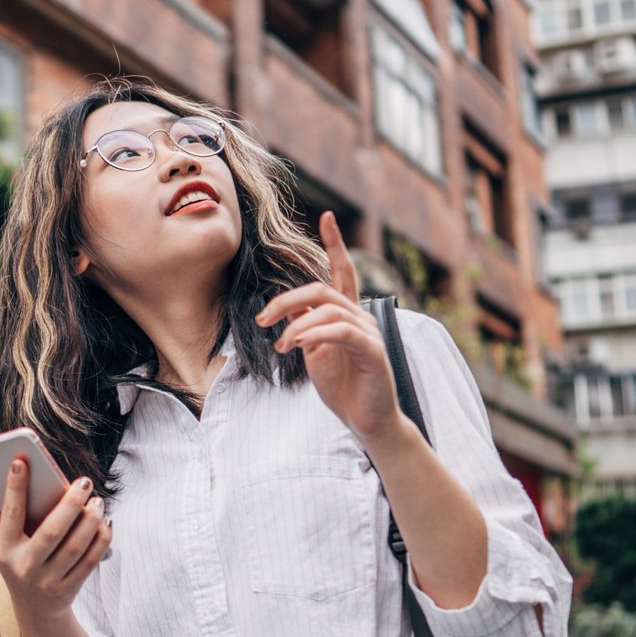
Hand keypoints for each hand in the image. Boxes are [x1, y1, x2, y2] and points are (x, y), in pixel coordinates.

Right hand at [0, 457, 112, 620]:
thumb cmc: (17, 565)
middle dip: (69, 504)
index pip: (10, 515)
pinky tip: (104, 521)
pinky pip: (90, 561)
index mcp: (4, 551)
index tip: (21, 461)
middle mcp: (25, 567)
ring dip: (91, 521)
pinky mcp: (69, 589)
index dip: (14, 488)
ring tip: (98, 501)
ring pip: (75, 547)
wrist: (35, 611)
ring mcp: (48, 581)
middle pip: (51, 532)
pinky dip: (100, 540)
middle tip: (84, 482)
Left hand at [254, 211, 407, 449]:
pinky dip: (318, 334)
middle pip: (322, 290)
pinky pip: (343, 332)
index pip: (342, 271)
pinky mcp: (373, 352)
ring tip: (282, 345)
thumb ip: (307, 327)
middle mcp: (360, 317)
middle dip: (287, 300)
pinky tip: (301, 345)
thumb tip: (290, 310)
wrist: (365, 420)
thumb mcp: (315, 352)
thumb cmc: (343, 386)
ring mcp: (369, 333)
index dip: (335, 244)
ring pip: (329, 310)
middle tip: (262, 319)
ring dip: (297, 325)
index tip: (326, 216)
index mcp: (346, 315)